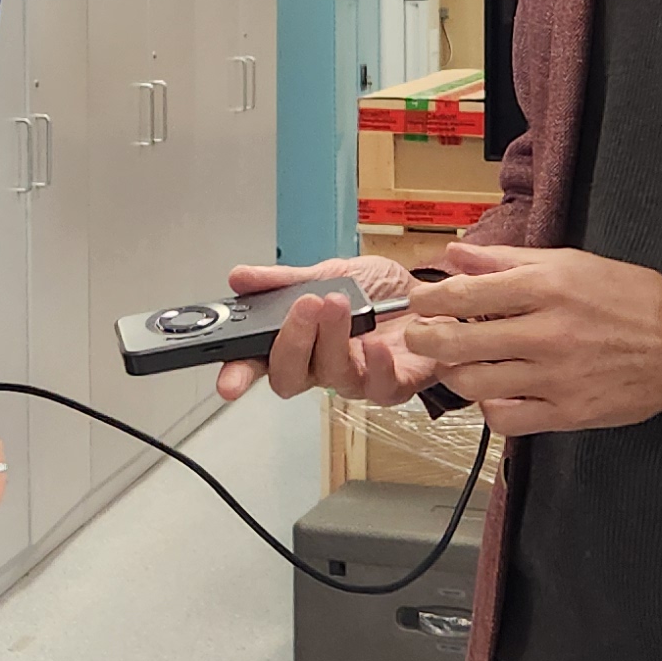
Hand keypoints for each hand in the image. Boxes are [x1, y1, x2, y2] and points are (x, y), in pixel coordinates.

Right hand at [210, 255, 429, 404]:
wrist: (432, 296)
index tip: (228, 380)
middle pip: (290, 375)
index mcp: (299, 343)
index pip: (257, 363)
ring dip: (332, 340)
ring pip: (332, 376)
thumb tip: (239, 277)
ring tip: (338, 303)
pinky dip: (376, 365)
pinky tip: (374, 342)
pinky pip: (379, 386)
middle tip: (304, 306)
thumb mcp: (328, 273)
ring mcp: (356, 379)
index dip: (238, 373)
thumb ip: (283, 281)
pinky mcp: (393, 386)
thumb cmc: (380, 292)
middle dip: (292, 342)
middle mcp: (321, 366)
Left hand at [379, 248, 661, 440]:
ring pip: (472, 382)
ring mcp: (555, 376)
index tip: (419, 301)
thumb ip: (507, 260)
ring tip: (459, 363)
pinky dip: (490, 407)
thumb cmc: (630, 297)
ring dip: (455, 373)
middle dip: (424, 339)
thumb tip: (455, 253)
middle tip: (422, 336)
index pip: (463, 294)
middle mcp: (546, 331)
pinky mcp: (567, 412)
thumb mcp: (570, 263)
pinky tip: (497, 392)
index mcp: (546, 287)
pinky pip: (505, 418)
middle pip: (456, 341)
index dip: (428, 299)